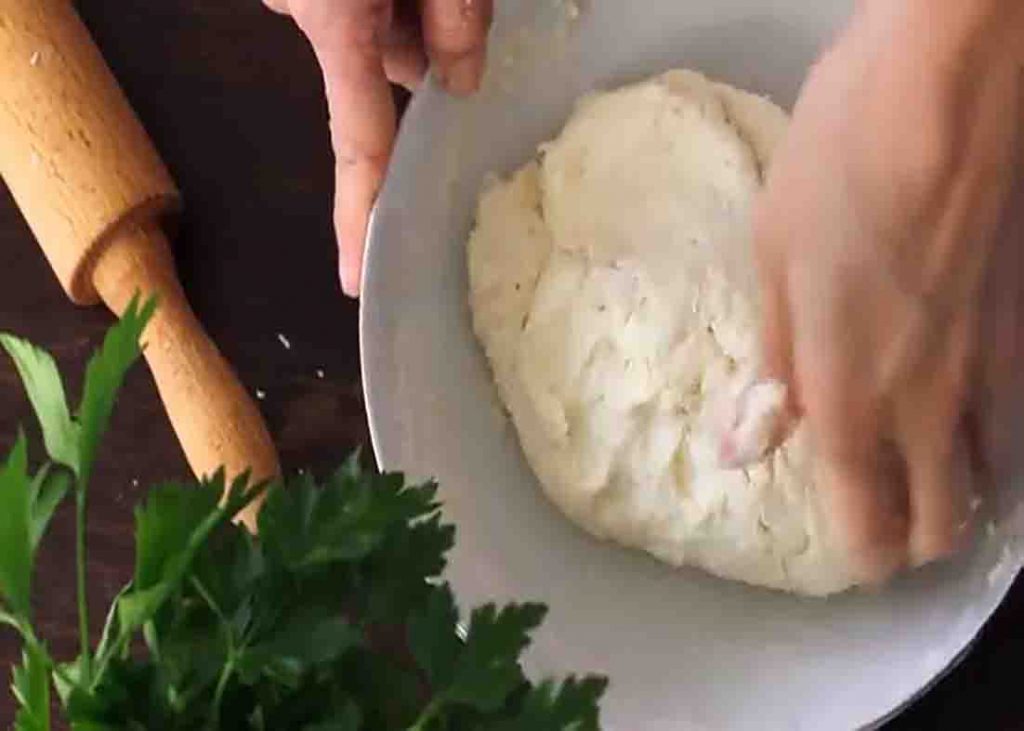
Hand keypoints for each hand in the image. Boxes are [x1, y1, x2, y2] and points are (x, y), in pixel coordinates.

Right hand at [267, 0, 493, 295]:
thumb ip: (457, 22)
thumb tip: (461, 86)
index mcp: (336, 22)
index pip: (359, 145)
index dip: (360, 216)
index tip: (355, 279)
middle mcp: (300, 15)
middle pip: (380, 76)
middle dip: (424, 54)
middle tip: (450, 0)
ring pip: (369, 37)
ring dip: (405, 16)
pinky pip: (347, 5)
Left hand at [753, 1, 1022, 581]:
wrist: (947, 88)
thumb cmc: (836, 167)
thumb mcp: (772, 261)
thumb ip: (772, 366)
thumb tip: (743, 448)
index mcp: (848, 394)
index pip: (865, 518)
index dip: (861, 552)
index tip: (851, 556)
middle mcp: (929, 403)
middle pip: (943, 523)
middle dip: (913, 539)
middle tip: (885, 520)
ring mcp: (991, 367)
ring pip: (992, 478)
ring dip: (959, 494)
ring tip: (927, 477)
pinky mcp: (1023, 327)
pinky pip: (1015, 418)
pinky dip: (994, 442)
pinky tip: (970, 416)